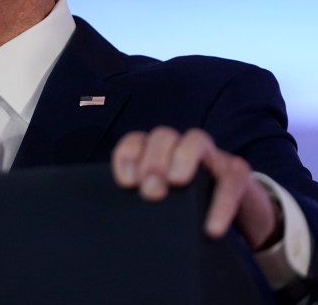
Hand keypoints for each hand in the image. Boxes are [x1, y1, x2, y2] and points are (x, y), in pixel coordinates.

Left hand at [111, 127, 278, 250]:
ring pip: (197, 139)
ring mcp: (213, 156)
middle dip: (153, 160)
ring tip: (176, 183)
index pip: (136, 141)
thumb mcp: (165, 204)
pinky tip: (211, 228)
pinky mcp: (238, 173)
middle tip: (151, 191)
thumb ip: (147, 200)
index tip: (127, 184)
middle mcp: (183, 147)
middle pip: (163, 135)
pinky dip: (221, 204)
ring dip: (183, 158)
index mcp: (158, 153)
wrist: (239, 219)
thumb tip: (123, 218)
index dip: (127, 157)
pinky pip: (231, 181)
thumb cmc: (191, 209)